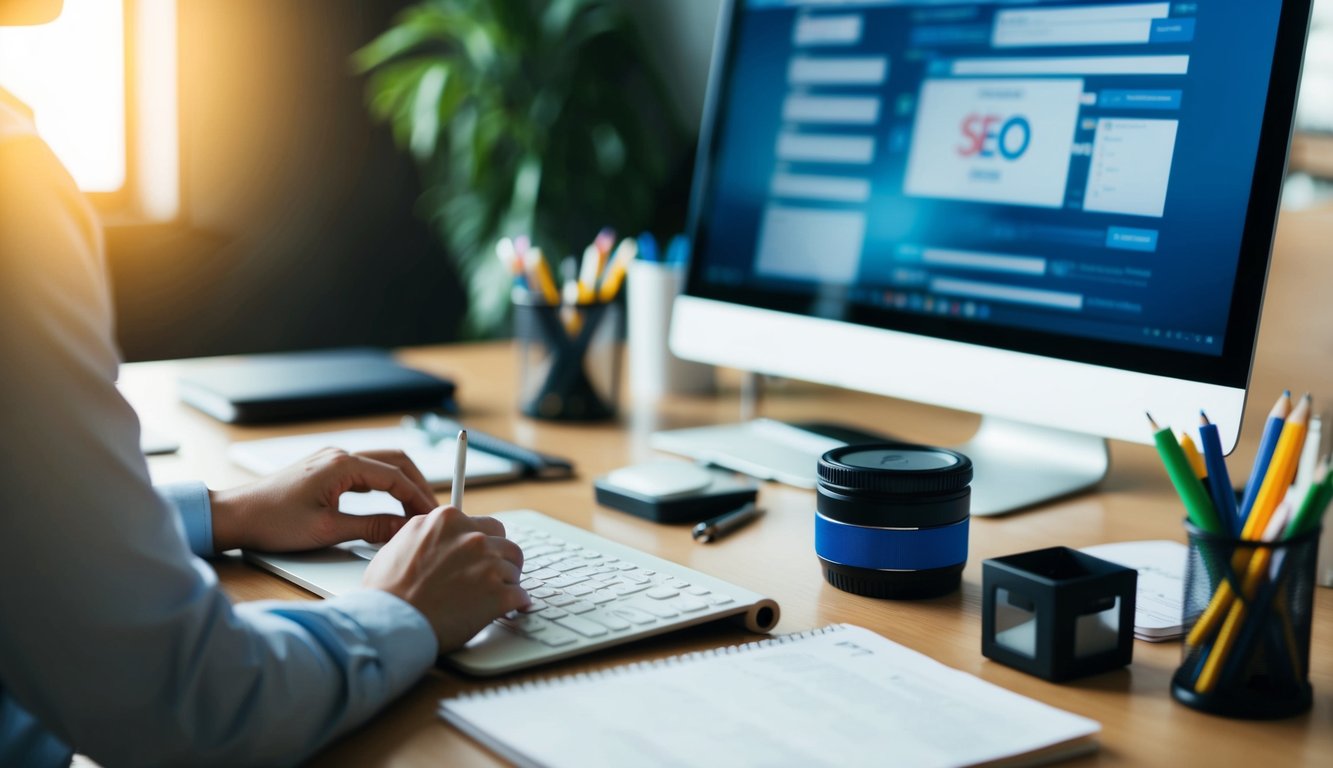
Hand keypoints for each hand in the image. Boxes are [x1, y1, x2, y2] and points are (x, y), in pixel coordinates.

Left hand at [209, 448, 437, 552]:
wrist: (235, 516)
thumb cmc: (273, 522)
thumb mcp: (328, 530)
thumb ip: (371, 527)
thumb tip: (403, 528)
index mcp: (342, 465)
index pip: (396, 476)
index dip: (418, 498)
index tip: (432, 517)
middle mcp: (339, 455)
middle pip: (395, 461)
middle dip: (417, 485)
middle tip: (430, 511)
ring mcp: (331, 459)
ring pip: (381, 464)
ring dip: (402, 483)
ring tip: (414, 509)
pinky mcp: (325, 469)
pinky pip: (365, 471)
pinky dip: (384, 485)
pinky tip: (389, 503)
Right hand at [362, 506, 528, 651]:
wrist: (390, 621)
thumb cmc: (387, 591)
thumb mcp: (401, 542)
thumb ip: (429, 535)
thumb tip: (439, 540)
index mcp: (448, 520)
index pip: (483, 525)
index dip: (481, 545)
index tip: (479, 558)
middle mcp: (472, 537)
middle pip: (505, 543)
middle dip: (501, 560)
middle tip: (491, 577)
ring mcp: (488, 565)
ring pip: (514, 569)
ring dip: (506, 584)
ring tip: (490, 599)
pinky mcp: (499, 594)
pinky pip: (520, 596)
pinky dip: (515, 605)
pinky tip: (507, 611)